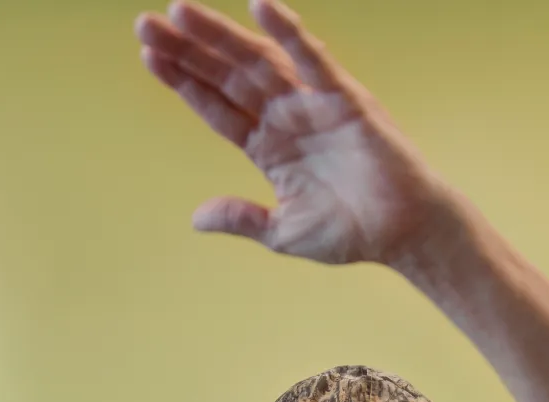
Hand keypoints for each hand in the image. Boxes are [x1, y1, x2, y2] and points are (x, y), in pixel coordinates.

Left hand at [134, 0, 450, 265]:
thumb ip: (242, 218)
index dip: (183, 81)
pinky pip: (312, 60)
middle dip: (187, 49)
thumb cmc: (351, 231)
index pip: (216, 106)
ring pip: (257, 61)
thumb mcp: (283, 232)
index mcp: (267, 146)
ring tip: (181, 12)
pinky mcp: (343, 99)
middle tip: (144, 24)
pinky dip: (288, 33)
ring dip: (220, 35)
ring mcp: (311, 104)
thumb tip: (196, 218)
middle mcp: (284, 117)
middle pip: (226, 75)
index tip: (149, 56)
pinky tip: (260, 8)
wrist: (404, 233)